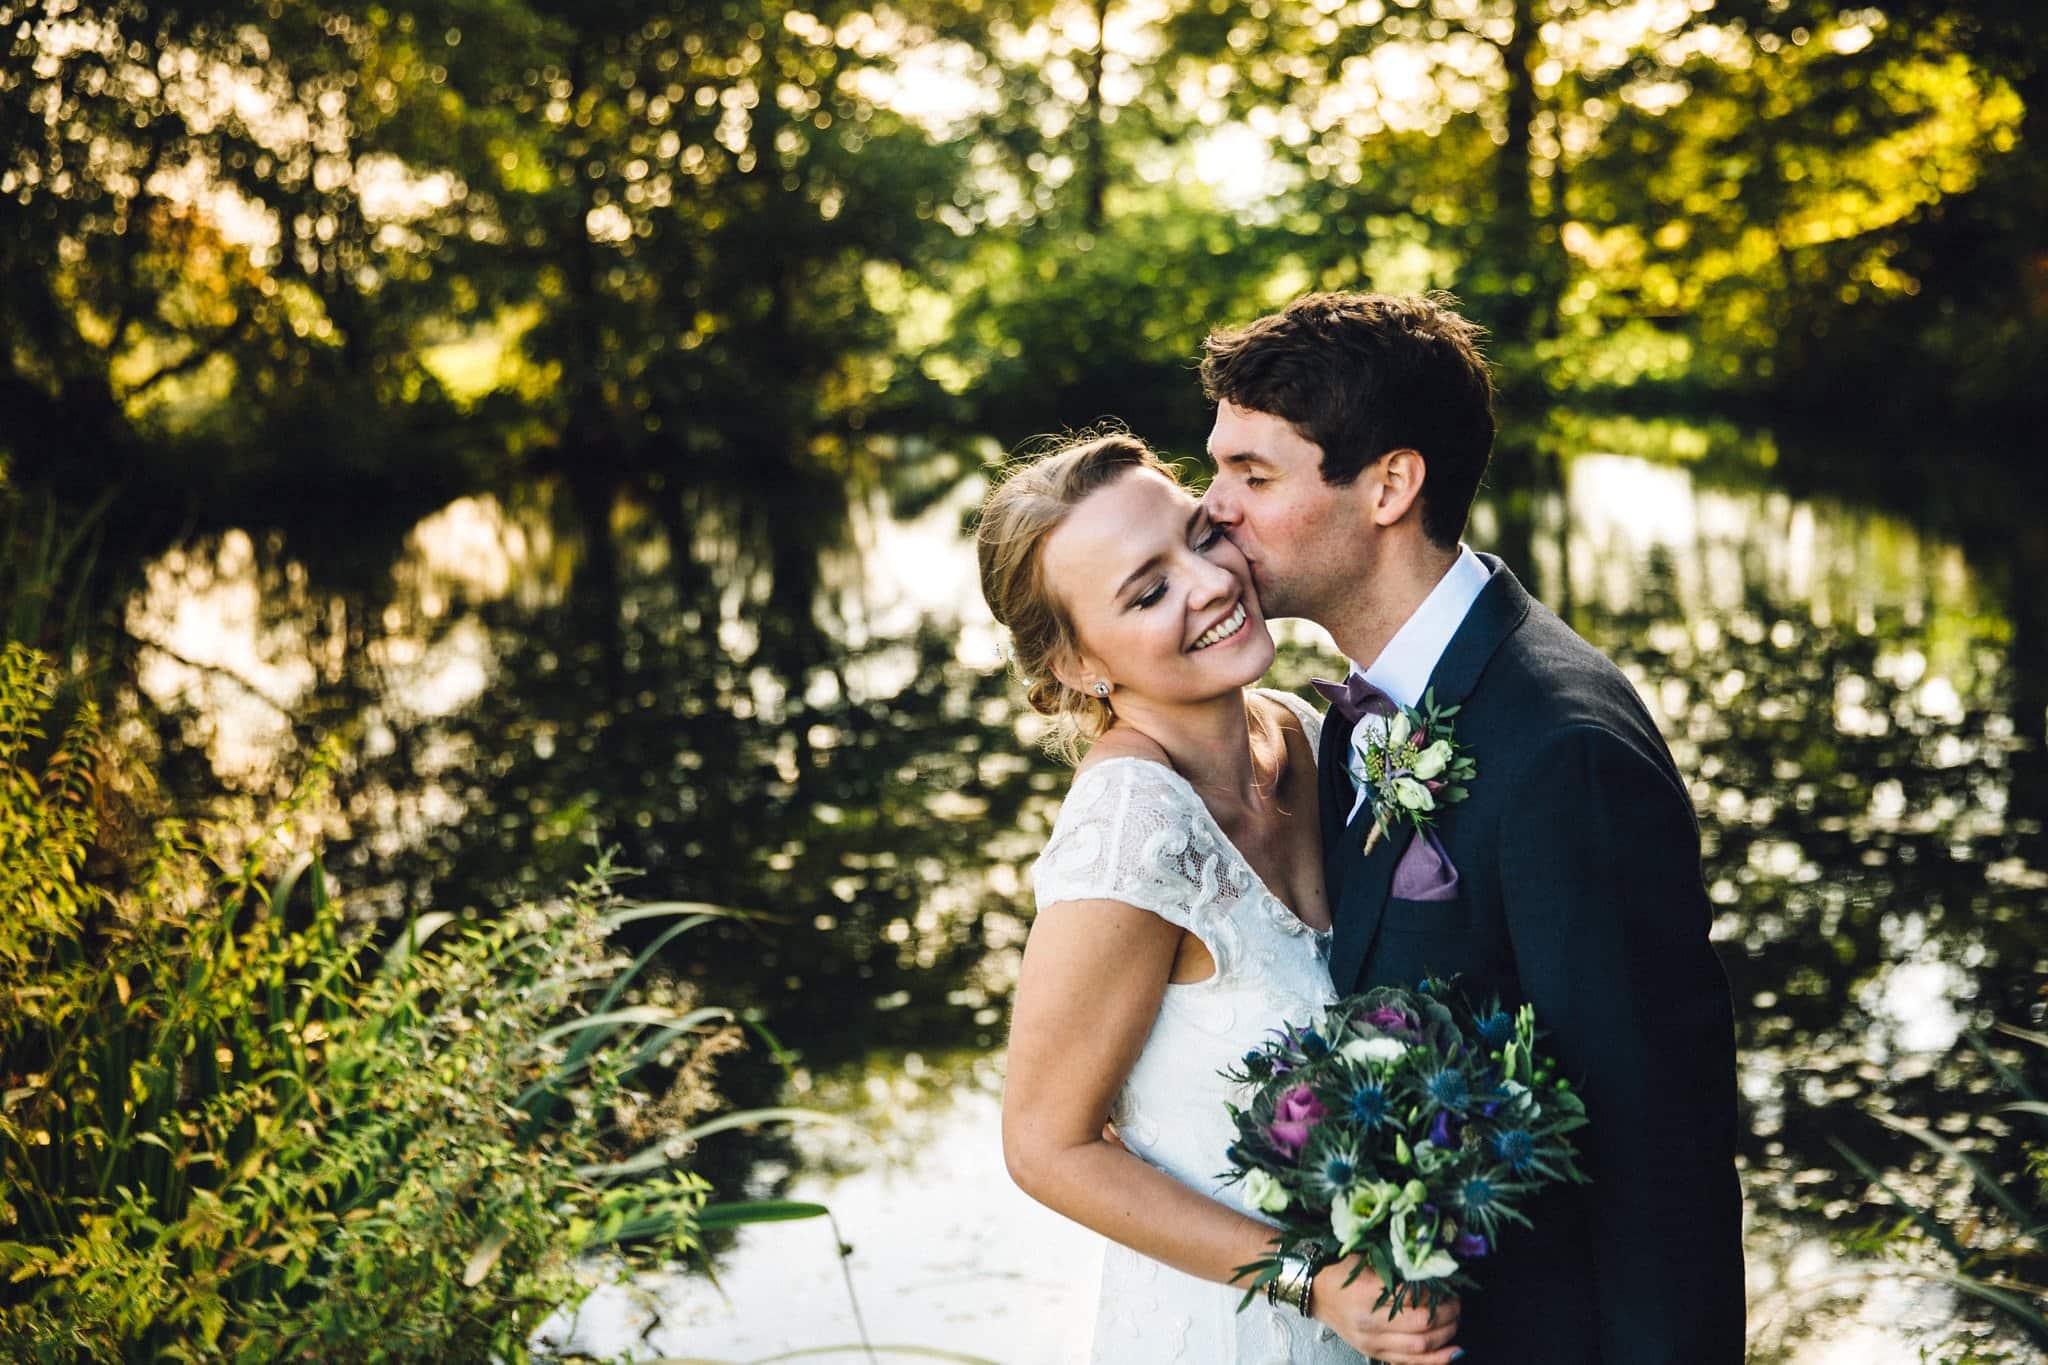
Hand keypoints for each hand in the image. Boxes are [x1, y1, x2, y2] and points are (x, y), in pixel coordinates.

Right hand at [1311, 1263, 1461, 1364]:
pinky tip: (1453, 1351)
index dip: (1437, 1294)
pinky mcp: (1374, 1354)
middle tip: (1457, 1304)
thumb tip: (1435, 1274)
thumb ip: (1399, 1269)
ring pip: (1420, 1347)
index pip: (1414, 1298)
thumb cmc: (1343, 1272)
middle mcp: (1370, 1323)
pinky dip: (1436, 1359)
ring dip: (1446, 1336)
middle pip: (1421, 1326)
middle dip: (1447, 1316)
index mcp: (1368, 1294)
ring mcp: (1372, 1342)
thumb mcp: (1368, 1261)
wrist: (1317, 1294)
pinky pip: (1411, 1362)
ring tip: (1456, 1322)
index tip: (1449, 1287)